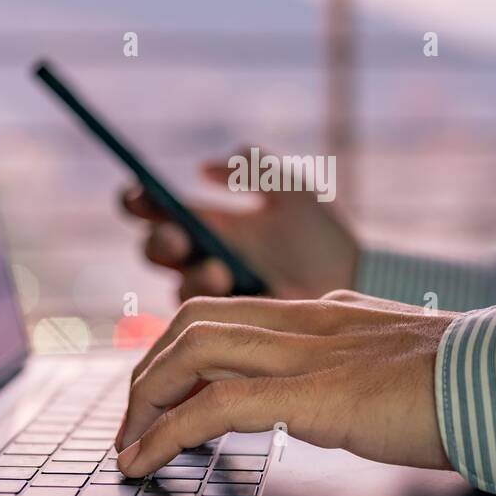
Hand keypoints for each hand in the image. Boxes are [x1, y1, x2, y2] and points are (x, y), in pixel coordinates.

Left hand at [114, 290, 453, 477]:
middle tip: (132, 422)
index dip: (179, 351)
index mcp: (329, 314)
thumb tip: (346, 397)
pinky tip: (144, 460)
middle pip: (195, 321)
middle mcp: (310, 322)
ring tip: (128, 446)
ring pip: (192, 351)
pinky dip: (165, 432)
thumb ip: (365, 369)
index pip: (231, 314)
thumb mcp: (405, 367)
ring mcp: (311, 353)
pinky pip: (214, 407)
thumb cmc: (474, 382)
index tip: (160, 394)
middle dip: (148, 371)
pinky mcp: (314, 395)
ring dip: (143, 399)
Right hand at [119, 149, 358, 300]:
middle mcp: (203, 258)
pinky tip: (232, 295)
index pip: (159, 210)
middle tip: (180, 236)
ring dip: (193, 275)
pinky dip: (215, 307)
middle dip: (161, 240)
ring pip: (178, 286)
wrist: (355, 280)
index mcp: (209, 224)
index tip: (141, 194)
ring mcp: (216, 296)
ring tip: (221, 270)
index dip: (140, 202)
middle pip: (158, 249)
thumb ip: (254, 168)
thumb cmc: (321, 234)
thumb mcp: (291, 189)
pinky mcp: (230, 328)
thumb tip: (204, 167)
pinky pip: (205, 324)